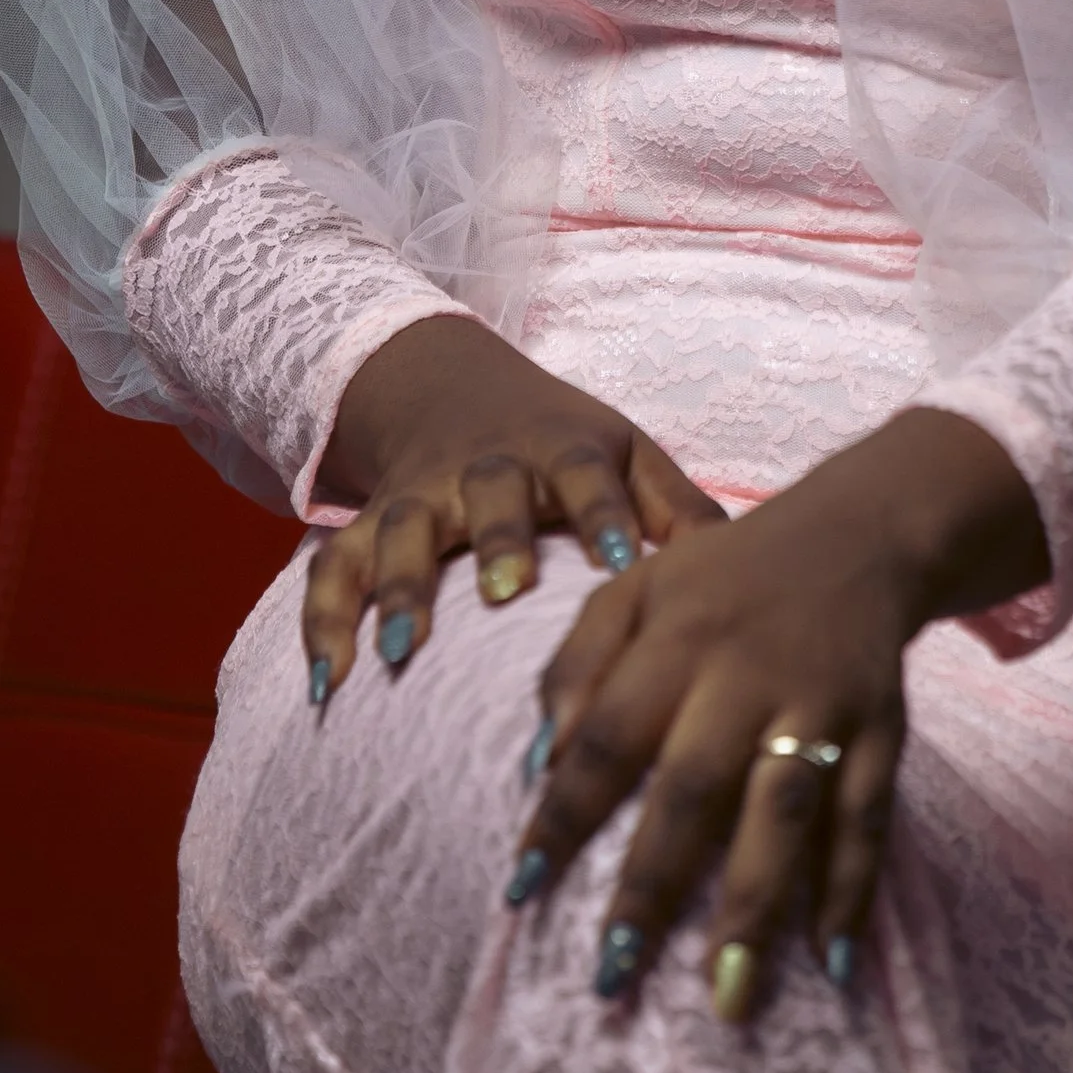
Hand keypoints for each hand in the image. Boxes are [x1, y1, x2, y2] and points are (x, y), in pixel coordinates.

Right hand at [301, 315, 725, 696]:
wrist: (455, 389)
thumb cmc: (567, 447)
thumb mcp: (629, 455)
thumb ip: (680, 509)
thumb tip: (748, 569)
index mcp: (564, 450)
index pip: (589, 476)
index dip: (604, 517)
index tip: (625, 566)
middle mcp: (486, 468)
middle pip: (489, 494)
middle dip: (496, 541)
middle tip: (504, 595)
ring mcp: (420, 496)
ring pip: (401, 530)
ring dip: (397, 586)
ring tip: (399, 653)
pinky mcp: (368, 524)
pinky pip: (334, 567)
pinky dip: (324, 620)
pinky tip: (327, 683)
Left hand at [506, 406, 1047, 1021]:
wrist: (856, 533)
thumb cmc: (722, 578)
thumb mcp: (637, 586)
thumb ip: (579, 661)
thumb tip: (540, 761)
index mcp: (676, 637)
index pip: (607, 734)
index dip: (563, 814)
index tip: (521, 892)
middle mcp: (747, 673)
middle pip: (694, 786)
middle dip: (653, 884)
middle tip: (613, 977)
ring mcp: (822, 702)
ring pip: (785, 810)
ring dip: (755, 907)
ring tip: (726, 1000)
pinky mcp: (884, 727)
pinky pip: (868, 815)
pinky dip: (853, 888)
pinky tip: (831, 961)